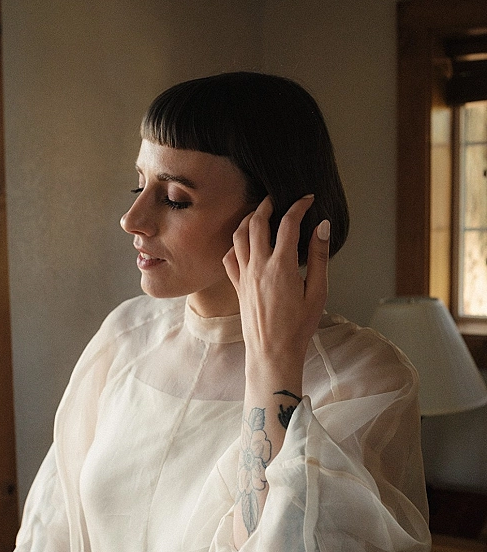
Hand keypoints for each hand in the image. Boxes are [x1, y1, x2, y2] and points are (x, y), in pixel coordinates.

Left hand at [223, 195, 328, 367]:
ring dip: (248, 219)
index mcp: (281, 266)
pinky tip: (244, 244)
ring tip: (259, 213)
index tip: (307, 199)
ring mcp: (244, 275)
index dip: (299, 206)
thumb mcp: (318, 292)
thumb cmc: (299, 327)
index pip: (288, 223)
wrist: (272, 353)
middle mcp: (259, 266)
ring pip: (239, 236)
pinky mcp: (237, 286)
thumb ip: (318, 257)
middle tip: (277, 198)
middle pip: (257, 222)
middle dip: (267, 204)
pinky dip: (236, 244)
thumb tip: (322, 227)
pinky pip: (230, 257)